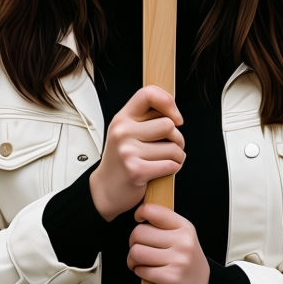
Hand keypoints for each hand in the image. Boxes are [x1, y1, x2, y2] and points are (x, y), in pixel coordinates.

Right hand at [89, 86, 184, 221]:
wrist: (105, 189)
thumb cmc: (121, 159)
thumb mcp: (127, 131)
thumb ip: (146, 117)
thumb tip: (174, 111)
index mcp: (122, 117)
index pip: (148, 94)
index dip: (168, 102)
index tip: (175, 117)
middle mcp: (122, 131)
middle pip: (168, 125)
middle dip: (177, 138)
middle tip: (169, 145)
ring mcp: (128, 151)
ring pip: (173, 147)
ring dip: (177, 156)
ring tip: (164, 159)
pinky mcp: (136, 170)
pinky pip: (171, 165)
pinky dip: (173, 169)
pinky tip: (163, 170)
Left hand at [127, 203, 209, 283]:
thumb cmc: (188, 260)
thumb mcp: (184, 236)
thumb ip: (166, 223)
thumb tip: (140, 212)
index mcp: (184, 227)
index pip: (153, 211)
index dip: (140, 213)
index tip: (138, 220)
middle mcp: (183, 241)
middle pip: (139, 232)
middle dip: (132, 242)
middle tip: (137, 248)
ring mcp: (178, 260)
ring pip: (137, 252)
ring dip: (132, 259)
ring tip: (137, 262)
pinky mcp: (171, 278)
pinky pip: (141, 270)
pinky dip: (139, 271)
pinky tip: (145, 271)